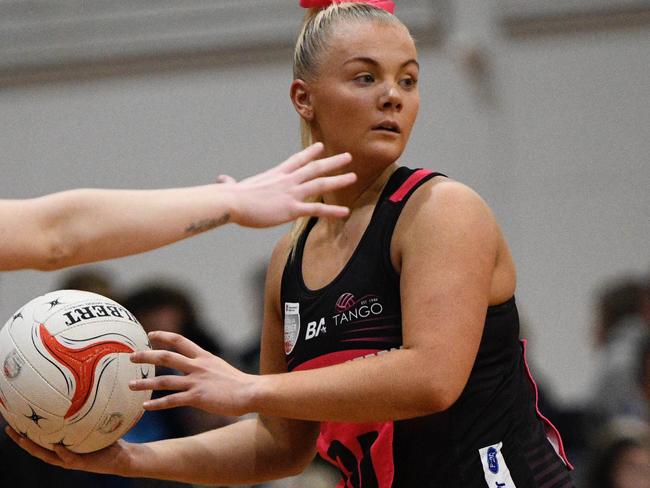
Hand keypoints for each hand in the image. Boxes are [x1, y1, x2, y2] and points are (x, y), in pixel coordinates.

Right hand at [4, 425, 133, 475]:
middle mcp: (63, 454)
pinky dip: (63, 452)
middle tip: (9, 429)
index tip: (14, 421)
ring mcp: (70, 460)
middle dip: (21, 440)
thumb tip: (85, 388)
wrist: (121, 456)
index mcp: (63, 446)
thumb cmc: (108, 439)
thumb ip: (88, 412)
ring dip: (34, 448)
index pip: (41, 440)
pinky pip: (69, 458)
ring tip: (23, 438)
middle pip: (37, 448)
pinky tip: (57, 445)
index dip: (27, 432)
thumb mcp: (96, 423)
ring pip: (47, 455)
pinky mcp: (82, 463)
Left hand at [129, 331, 256, 415]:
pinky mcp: (197, 397)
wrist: (251, 392)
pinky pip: (172, 400)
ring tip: (130, 385)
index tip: (150, 334)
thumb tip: (199, 369)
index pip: (180, 340)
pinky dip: (157, 403)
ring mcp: (197, 381)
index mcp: (204, 357)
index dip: (163, 336)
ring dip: (145, 383)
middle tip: (131, 357)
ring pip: (164, 380)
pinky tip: (145, 406)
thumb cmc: (239, 383)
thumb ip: (207, 367)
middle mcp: (198, 366)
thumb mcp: (221, 368)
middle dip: (146, 356)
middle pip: (166, 357)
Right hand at [219, 142, 355, 227]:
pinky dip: (332, 211)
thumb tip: (220, 180)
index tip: (321, 146)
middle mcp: (287, 181)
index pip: (297, 160)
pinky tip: (345, 211)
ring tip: (353, 177)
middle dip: (333, 162)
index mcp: (275, 174)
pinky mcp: (291, 209)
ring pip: (320, 184)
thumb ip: (230, 183)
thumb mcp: (233, 187)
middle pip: (315, 167)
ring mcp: (291, 193)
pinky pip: (316, 210)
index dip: (310, 153)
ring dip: (338, 180)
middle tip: (348, 157)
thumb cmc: (230, 197)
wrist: (231, 202)